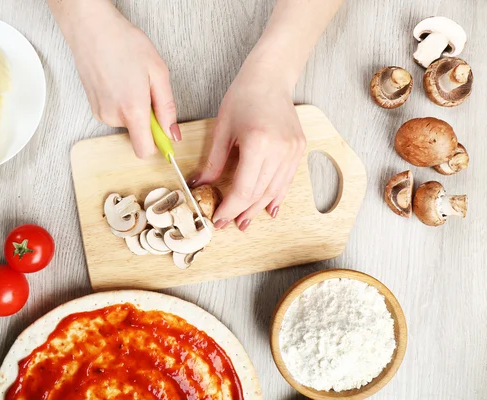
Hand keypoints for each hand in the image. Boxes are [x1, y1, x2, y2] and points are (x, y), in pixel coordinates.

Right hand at [68, 3, 179, 157]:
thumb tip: (173, 133)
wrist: (92, 29)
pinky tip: (119, 81)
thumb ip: (167, 108)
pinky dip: (121, 103)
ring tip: (131, 81)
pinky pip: (115, 114)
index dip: (158, 144)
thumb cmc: (124, 44)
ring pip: (127, 123)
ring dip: (134, 108)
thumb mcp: (158, 73)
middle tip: (146, 90)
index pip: (144, 150)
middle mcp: (113, 117)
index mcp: (132, 110)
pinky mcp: (93, 107)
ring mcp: (100, 113)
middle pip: (138, 134)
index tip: (164, 132)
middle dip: (147, 118)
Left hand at [191, 60, 305, 230]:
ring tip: (245, 221)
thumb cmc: (243, 97)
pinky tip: (268, 209)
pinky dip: (276, 195)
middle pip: (259, 192)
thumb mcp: (222, 129)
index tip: (219, 219)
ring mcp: (293, 151)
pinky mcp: (299, 149)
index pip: (244, 188)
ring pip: (274, 190)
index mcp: (258, 143)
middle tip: (229, 224)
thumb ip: (213, 162)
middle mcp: (280, 150)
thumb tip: (201, 185)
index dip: (230, 208)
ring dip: (258, 208)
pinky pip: (286, 180)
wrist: (270, 78)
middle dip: (242, 211)